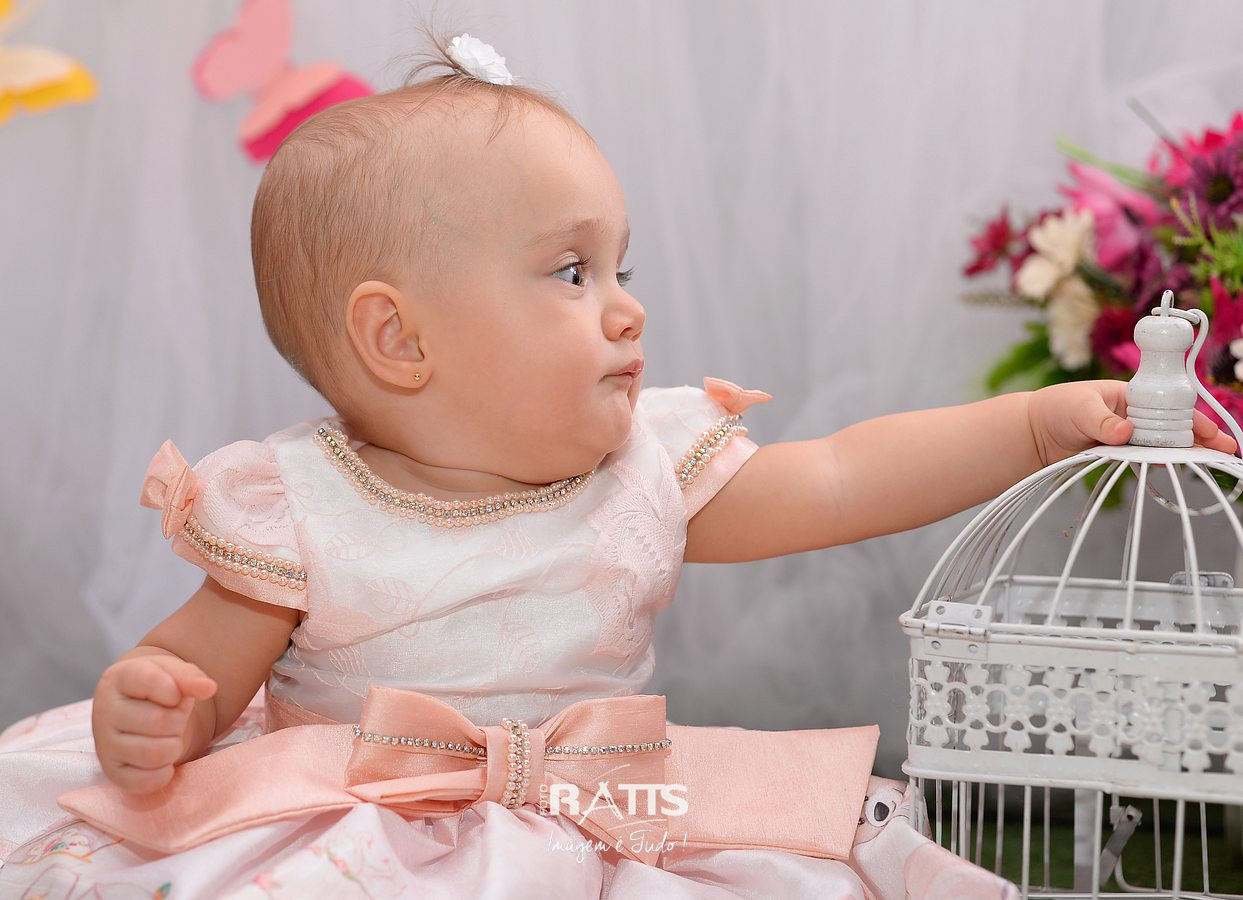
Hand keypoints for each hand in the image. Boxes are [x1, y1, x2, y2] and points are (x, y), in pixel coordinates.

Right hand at [91, 652, 216, 794]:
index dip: (175, 691)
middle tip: (175, 717)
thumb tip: (208, 688)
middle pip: (158, 721)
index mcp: (119, 679)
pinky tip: (164, 759)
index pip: (151, 681)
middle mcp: (104, 711)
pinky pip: (145, 782)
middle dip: (179, 720)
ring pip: (154, 753)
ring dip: (174, 746)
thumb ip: (190, 677)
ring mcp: (104, 744)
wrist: (140, 709)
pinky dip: (165, 773)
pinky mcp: (112, 772)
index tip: (175, 694)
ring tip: (169, 736)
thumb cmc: (160, 688)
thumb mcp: (174, 672)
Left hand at [1027, 380, 1237, 466]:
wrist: (1032, 434)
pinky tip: (1174, 468)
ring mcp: (1128, 436)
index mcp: (1130, 395)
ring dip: (1184, 453)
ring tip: (1210, 462)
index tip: (1211, 434)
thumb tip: (1125, 432)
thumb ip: (1101, 422)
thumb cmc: (1055, 409)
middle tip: (1224, 451)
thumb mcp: (1079, 409)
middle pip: (1173, 427)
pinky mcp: (1118, 454)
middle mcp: (1134, 415)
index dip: (1193, 419)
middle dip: (1200, 438)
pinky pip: (1143, 459)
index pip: (1169, 405)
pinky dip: (1159, 464)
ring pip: (1162, 445)